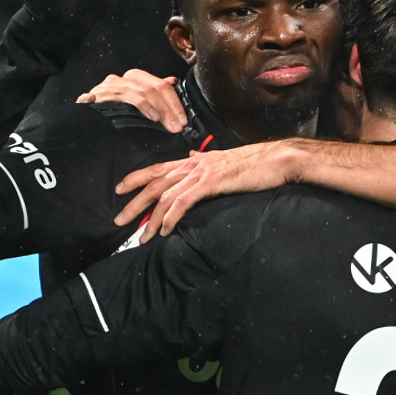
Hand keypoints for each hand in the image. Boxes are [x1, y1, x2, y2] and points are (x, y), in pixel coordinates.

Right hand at [78, 69, 186, 131]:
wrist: (83, 126)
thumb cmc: (113, 118)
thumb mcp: (137, 108)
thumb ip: (154, 96)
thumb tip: (173, 82)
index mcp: (134, 80)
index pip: (161, 85)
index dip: (175, 103)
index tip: (183, 121)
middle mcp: (122, 80)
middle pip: (152, 87)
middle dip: (168, 108)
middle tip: (176, 126)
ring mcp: (109, 87)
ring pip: (138, 91)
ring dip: (153, 107)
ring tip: (161, 121)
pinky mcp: (96, 96)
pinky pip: (119, 97)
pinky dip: (134, 105)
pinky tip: (145, 115)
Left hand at [115, 141, 298, 240]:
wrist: (276, 160)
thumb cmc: (254, 164)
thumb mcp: (224, 161)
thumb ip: (205, 162)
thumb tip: (193, 158)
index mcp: (194, 162)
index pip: (157, 168)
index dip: (136, 178)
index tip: (119, 189)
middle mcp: (193, 165)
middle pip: (154, 183)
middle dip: (134, 203)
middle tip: (119, 220)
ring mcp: (201, 173)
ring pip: (165, 195)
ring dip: (151, 218)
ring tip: (142, 237)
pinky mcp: (211, 183)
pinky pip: (183, 202)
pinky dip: (171, 217)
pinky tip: (165, 230)